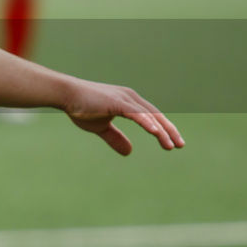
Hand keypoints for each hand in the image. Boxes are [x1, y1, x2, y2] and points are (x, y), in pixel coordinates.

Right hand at [61, 79, 183, 155]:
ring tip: (171, 145)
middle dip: (169, 130)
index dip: (164, 129)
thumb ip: (115, 138)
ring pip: (150, 116)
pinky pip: (137, 114)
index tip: (173, 142)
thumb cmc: (80, 107)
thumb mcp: (100, 127)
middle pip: (156, 115)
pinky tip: (156, 132)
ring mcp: (125, 99)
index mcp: (128, 102)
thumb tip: (129, 152)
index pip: (152, 116)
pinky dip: (147, 123)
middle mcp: (131, 98)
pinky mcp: (117, 102)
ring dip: (162, 131)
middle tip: (180, 145)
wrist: (65, 94)